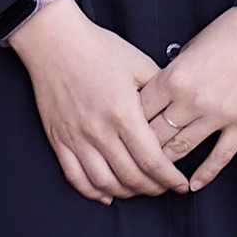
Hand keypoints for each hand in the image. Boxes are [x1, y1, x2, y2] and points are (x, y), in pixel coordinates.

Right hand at [8, 0, 189, 203]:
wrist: (55, 41)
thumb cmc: (98, 48)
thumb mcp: (138, 63)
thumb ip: (159, 91)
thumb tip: (176, 110)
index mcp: (123, 113)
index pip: (152, 160)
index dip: (170, 179)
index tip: (180, 184)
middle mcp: (99, 131)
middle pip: (131, 177)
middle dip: (153, 188)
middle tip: (165, 187)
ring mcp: (77, 138)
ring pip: (105, 183)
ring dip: (127, 192)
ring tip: (140, 189)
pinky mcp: (59, 139)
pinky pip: (76, 177)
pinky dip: (93, 192)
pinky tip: (107, 194)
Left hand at [136, 6, 236, 188]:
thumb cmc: (228, 31)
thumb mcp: (190, 47)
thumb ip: (171, 74)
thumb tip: (156, 95)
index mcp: (174, 77)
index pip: (139, 111)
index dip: (128, 123)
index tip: (123, 132)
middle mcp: (192, 100)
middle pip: (155, 135)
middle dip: (141, 148)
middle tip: (134, 158)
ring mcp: (218, 115)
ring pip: (182, 148)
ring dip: (167, 164)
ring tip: (158, 174)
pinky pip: (220, 156)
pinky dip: (205, 174)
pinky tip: (193, 184)